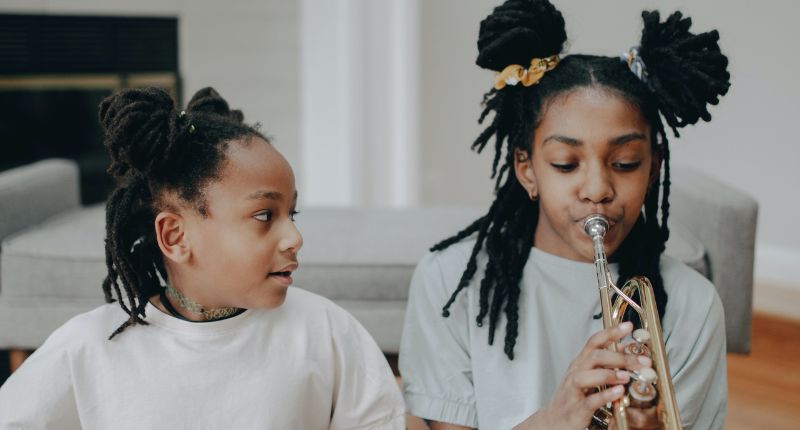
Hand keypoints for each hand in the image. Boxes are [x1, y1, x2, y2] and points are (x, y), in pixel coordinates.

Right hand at [536, 322, 652, 429]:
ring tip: (627, 376)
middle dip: (619, 357)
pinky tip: (618, 392)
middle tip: (641, 361)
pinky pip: (589, 401)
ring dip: (608, 374)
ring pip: (585, 375)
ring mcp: (572, 391)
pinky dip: (604, 396)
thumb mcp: (588, 376)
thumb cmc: (572, 398)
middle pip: (593, 356)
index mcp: (580, 363)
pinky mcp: (575, 410)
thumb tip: (625, 349)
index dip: (610, 332)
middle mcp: (575, 373)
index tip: (627, 327)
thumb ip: (606, 363)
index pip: (594, 342)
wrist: (553, 421)